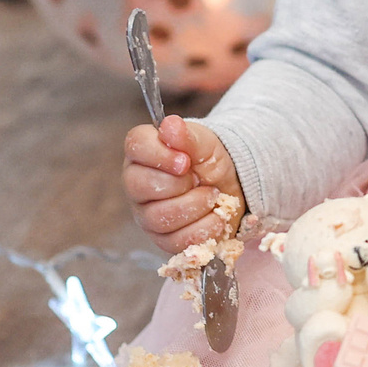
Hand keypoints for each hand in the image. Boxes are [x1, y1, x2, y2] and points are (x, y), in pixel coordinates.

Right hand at [121, 114, 242, 253]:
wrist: (232, 187)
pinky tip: (215, 216)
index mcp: (143, 153)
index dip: (161, 154)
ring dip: (195, 206)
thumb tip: (169, 125)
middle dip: (180, 184)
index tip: (186, 161)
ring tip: (211, 196)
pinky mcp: (163, 239)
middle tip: (199, 179)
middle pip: (141, 186)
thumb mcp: (206, 144)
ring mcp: (147, 214)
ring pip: (158, 218)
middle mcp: (137, 184)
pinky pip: (176, 241)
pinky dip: (204, 229)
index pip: (135, 146)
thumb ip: (188, 136)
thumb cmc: (210, 162)